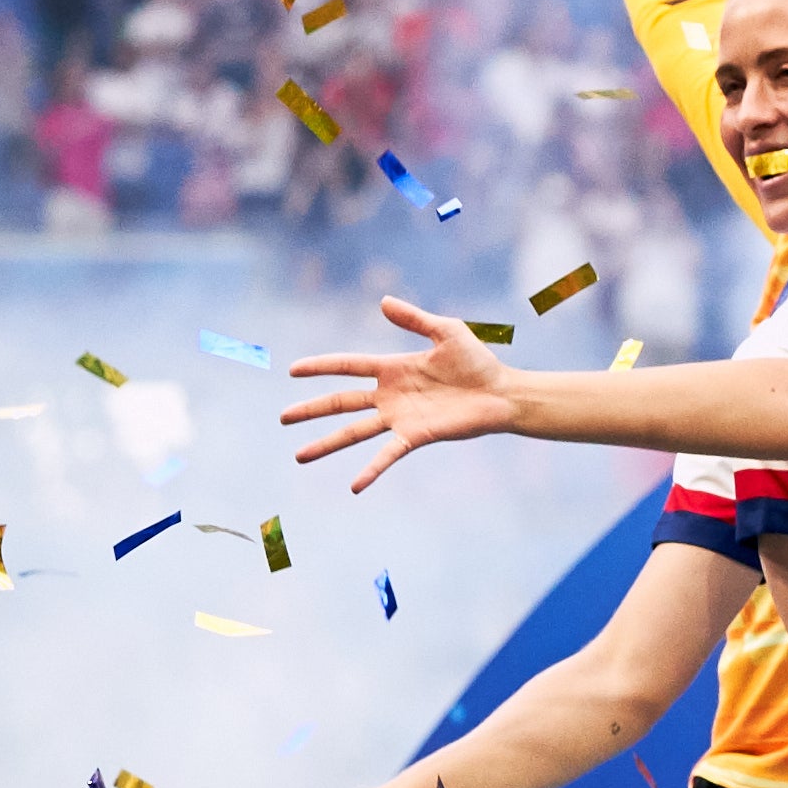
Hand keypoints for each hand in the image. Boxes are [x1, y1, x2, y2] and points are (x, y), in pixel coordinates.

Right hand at [282, 296, 522, 491]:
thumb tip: (383, 301)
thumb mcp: (447, 331)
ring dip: (327, 444)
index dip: (321, 367)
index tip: (293, 371)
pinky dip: (371, 469)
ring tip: (299, 456)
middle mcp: (390, 395)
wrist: (504, 393)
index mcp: (393, 368)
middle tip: (283, 418)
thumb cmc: (478, 362)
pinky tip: (354, 486)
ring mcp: (400, 417)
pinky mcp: (417, 435)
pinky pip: (388, 454)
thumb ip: (415, 319)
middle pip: (342, 402)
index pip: (348, 365)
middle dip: (312, 409)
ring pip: (355, 431)